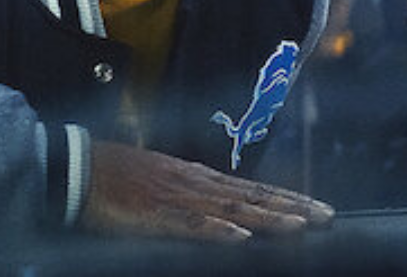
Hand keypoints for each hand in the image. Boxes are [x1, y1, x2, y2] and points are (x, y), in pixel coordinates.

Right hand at [80, 140, 334, 241]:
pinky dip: (218, 232)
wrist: (79, 167)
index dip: (287, 198)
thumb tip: (222, 214)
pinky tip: (241, 239)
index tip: (317, 207)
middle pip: (254, 196)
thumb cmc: (118, 177)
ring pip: (234, 210)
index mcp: (200, 179)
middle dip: (293, 207)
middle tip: (327, 216)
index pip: (254, 189)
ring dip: (269, 217)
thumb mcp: (164, 184)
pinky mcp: (155, 215)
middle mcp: (198, 184)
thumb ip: (192, 197)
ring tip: (300, 226)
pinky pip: (192, 226)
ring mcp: (179, 198)